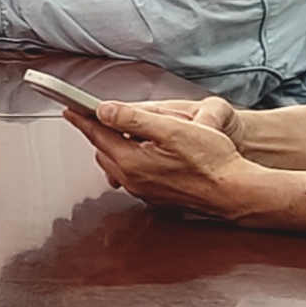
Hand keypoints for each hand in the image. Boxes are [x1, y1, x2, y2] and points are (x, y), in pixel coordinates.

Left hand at [61, 101, 279, 221]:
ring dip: (115, 148)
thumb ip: (134, 119)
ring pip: (117, 165)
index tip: (70, 108)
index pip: (97, 135)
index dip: (83, 118)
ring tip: (121, 131)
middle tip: (96, 116)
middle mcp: (133, 180)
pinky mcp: (157, 198)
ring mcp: (144, 192)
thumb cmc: (212, 161)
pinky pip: (133, 176)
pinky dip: (130, 161)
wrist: (236, 192)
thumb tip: (104, 110)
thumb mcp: (172, 129)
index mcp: (132, 161)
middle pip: (104, 151)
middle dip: (99, 132)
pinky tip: (143, 153)